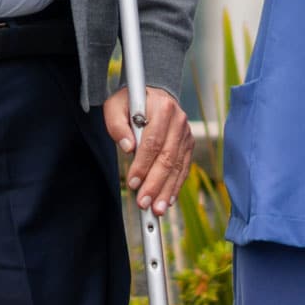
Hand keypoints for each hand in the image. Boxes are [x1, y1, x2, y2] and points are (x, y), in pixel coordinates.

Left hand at [102, 85, 193, 213]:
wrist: (153, 94)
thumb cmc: (131, 102)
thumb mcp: (116, 106)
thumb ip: (117, 125)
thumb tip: (127, 147)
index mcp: (162, 108)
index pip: (153, 142)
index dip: (143, 164)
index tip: (133, 182)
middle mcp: (179, 121)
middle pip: (168, 157)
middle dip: (155, 183)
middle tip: (144, 203)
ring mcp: (186, 133)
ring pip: (177, 166)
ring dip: (167, 190)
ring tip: (157, 209)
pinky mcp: (188, 144)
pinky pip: (183, 168)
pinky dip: (176, 185)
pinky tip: (168, 200)